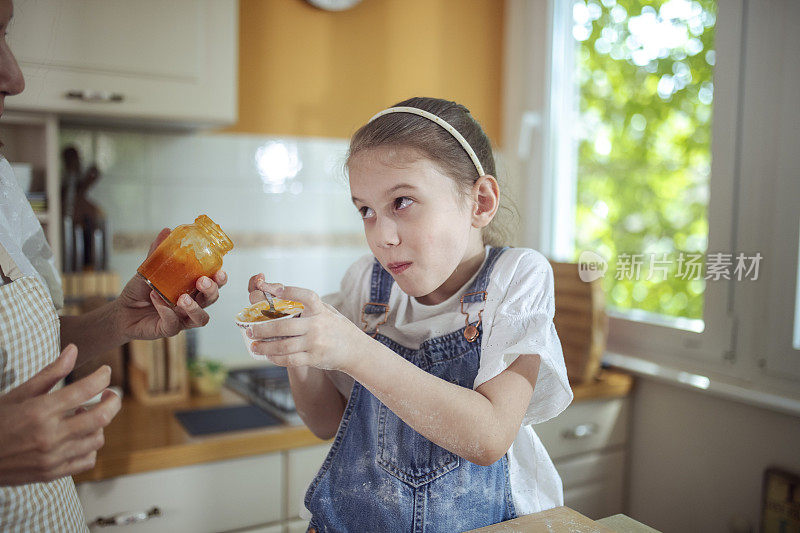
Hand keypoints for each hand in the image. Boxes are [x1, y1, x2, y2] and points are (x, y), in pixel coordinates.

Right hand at [0, 345, 121, 485]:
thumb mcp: (18, 394)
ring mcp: (52, 457)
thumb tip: (73, 350)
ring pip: (97, 438)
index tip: (105, 372)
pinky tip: (79, 436)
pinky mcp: (52, 474)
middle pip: (102, 417)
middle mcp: (49, 435)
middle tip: (109, 394)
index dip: (102, 377)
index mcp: (39, 411)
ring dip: (98, 424)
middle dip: (113, 401)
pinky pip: (87, 460)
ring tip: (85, 415)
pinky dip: (90, 446)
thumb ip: (50, 373)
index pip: (84, 390)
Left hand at [115, 228, 227, 339]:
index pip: (213, 284)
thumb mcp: (149, 269)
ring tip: (182, 298)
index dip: (220, 279)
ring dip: (195, 307)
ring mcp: (182, 319)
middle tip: (202, 281)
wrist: (122, 311)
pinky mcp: (169, 330)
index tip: (219, 270)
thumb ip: (159, 252)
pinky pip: (173, 324)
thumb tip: (167, 230)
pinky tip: (157, 299)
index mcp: (193, 289)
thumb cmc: (141, 290)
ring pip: (200, 318)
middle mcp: (192, 305)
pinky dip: (166, 311)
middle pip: (211, 300)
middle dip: (211, 290)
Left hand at [245, 276, 368, 371]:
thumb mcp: (326, 311)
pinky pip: (290, 359)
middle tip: (250, 330)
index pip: (305, 296)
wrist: (355, 349)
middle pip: (284, 326)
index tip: (273, 289)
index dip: (289, 291)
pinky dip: (276, 358)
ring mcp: (316, 343)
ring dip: (265, 347)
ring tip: (254, 346)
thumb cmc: (335, 327)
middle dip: (262, 329)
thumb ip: (307, 305)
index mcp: (320, 310)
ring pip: (283, 346)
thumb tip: (275, 293)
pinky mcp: (314, 358)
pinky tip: (268, 355)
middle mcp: (317, 325)